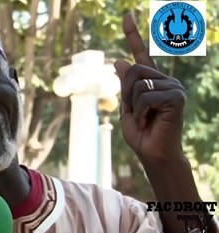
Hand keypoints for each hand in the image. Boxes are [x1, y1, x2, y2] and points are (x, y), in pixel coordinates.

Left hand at [114, 14, 185, 160]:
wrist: (152, 153)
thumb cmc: (140, 134)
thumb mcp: (128, 107)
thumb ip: (126, 85)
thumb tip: (120, 61)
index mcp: (152, 82)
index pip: (141, 54)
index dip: (133, 34)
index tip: (127, 15)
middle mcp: (165, 80)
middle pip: (133, 70)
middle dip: (126, 93)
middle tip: (135, 113)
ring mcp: (173, 87)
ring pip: (137, 83)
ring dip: (133, 105)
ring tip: (144, 119)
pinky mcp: (176, 96)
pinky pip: (145, 96)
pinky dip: (140, 111)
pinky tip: (149, 121)